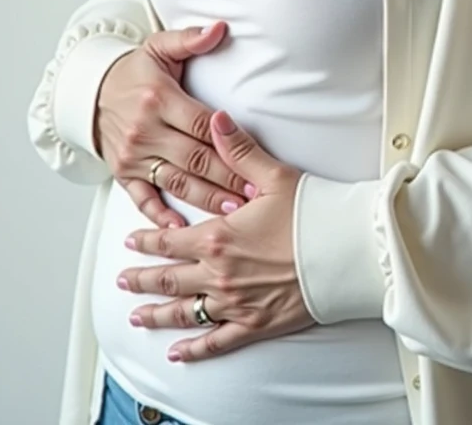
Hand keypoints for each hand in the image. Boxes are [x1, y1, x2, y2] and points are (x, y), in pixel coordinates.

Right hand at [95, 22, 251, 227]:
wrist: (90, 91)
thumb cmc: (133, 71)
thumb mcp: (159, 47)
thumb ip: (190, 38)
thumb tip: (220, 28)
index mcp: (159, 99)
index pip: (201, 125)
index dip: (229, 143)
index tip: (253, 157)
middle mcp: (145, 130)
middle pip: (194, 158)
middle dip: (227, 177)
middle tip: (254, 193)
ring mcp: (133, 155)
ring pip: (176, 181)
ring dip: (205, 198)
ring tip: (233, 210)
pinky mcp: (123, 172)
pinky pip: (142, 198)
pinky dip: (160, 214)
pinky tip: (180, 226)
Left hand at [116, 110, 312, 361]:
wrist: (348, 250)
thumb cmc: (314, 211)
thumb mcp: (273, 174)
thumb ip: (238, 150)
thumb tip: (215, 119)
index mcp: (219, 237)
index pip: (169, 241)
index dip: (146, 242)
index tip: (129, 242)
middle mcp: (220, 274)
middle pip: (168, 279)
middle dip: (142, 279)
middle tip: (123, 280)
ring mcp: (236, 303)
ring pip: (185, 313)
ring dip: (157, 315)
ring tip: (137, 317)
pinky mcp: (256, 324)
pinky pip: (216, 341)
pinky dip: (194, 349)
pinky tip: (178, 352)